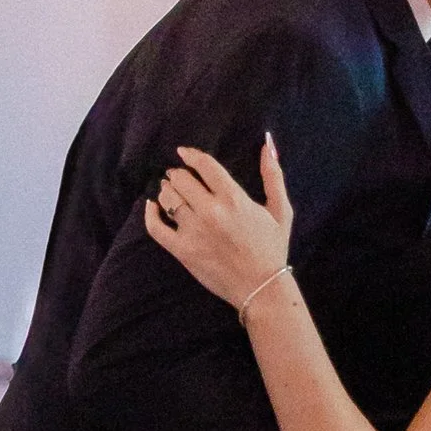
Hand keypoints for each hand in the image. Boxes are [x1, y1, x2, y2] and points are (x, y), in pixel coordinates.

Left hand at [144, 134, 295, 310]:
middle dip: (178, 174)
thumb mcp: (280, 209)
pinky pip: (156, 228)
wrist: (261, 287)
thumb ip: (273, 175)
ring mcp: (194, 231)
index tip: (183, 153)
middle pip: (182, 179)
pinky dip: (150, 214)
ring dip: (166, 190)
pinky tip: (151, 206)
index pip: (204, 165)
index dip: (191, 155)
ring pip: (168, 199)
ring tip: (168, 189)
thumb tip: (267, 143)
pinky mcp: (182, 250)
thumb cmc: (272, 248)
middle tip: (177, 176)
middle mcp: (211, 211)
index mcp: (234, 198)